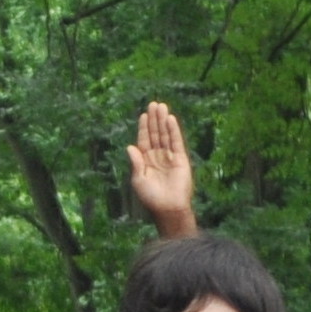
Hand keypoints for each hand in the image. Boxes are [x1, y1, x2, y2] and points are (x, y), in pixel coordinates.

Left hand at [126, 101, 195, 227]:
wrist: (168, 208)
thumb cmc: (151, 197)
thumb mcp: (138, 180)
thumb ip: (136, 162)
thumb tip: (130, 146)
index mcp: (146, 161)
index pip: (145, 140)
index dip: (144, 128)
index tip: (143, 114)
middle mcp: (158, 156)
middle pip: (155, 134)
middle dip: (154, 120)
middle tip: (153, 103)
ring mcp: (169, 156)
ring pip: (165, 135)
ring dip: (163, 121)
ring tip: (162, 106)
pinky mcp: (180, 159)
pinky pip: (176, 141)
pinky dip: (173, 130)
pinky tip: (171, 119)